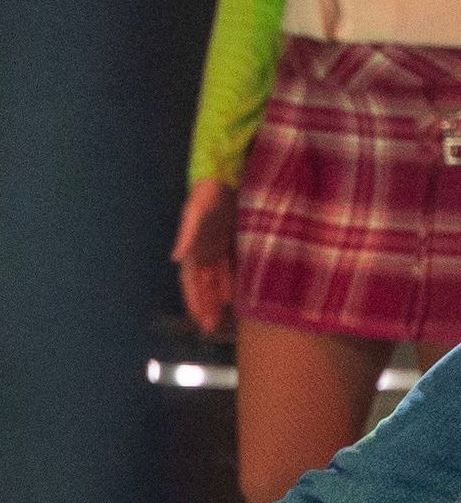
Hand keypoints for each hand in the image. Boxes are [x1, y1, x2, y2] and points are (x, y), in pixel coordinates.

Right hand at [172, 178, 237, 334]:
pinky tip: (243, 293)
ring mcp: (219, 246)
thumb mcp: (196, 211)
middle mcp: (205, 251)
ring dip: (220, 297)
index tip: (200, 320)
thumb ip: (187, 233)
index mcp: (193, 248)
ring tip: (226, 317)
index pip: (191, 281)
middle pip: (205, 284)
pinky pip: (233, 266)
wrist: (225, 174)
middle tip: (213, 328)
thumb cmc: (207, 193)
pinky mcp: (234, 239)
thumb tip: (176, 257)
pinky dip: (236, 281)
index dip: (195, 300)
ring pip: (219, 278)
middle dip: (207, 305)